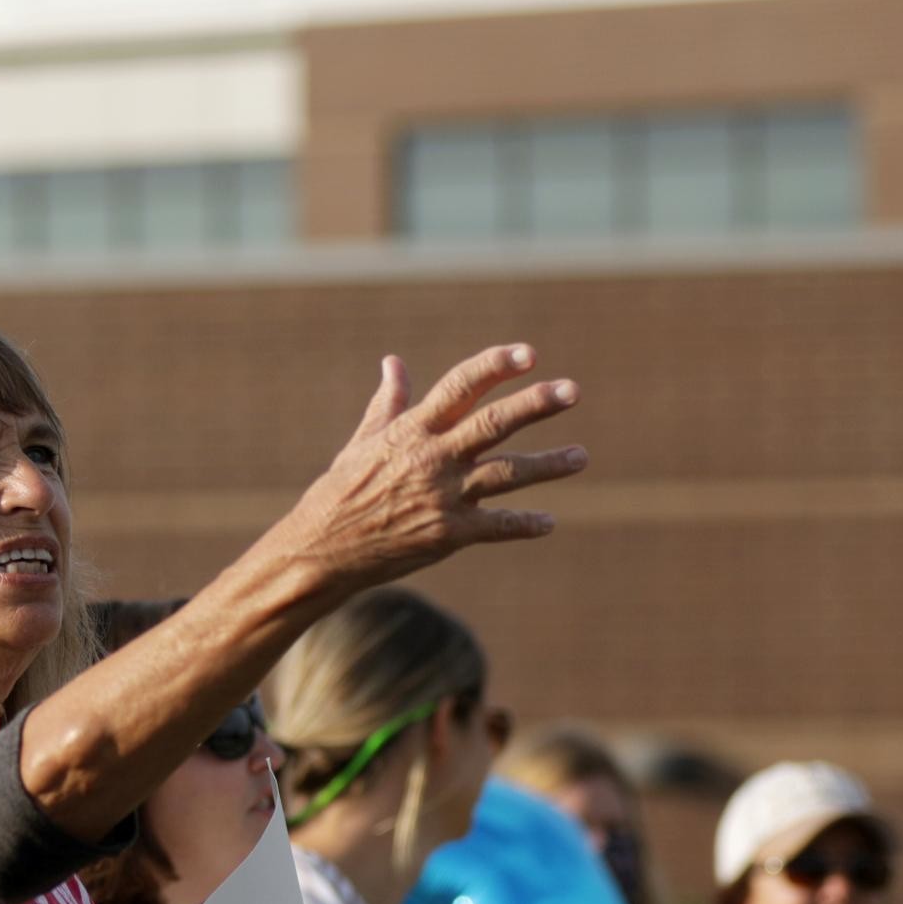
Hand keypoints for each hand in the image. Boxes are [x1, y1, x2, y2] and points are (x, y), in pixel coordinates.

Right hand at [267, 344, 584, 597]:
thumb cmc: (341, 491)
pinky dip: (525, 524)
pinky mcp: (449, 534)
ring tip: (580, 456)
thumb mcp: (362, 442)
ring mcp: (443, 496)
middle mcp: (432, 458)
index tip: (528, 353)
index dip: (495, 366)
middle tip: (572, 391)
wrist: (322, 549)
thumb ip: (388, 403)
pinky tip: (548, 522)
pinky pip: (497, 526)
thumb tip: (393, 363)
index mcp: (411, 429)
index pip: (460, 387)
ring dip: (548, 464)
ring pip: (508, 474)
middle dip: (535, 404)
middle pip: (493, 424)